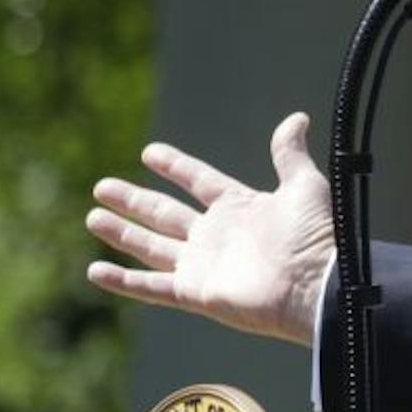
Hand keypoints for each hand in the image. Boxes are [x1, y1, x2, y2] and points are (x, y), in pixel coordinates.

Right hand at [85, 112, 334, 346]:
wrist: (318, 285)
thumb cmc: (317, 237)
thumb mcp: (304, 186)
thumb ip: (290, 154)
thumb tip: (297, 118)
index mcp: (239, 207)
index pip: (198, 180)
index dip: (175, 166)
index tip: (149, 153)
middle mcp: (216, 236)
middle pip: (165, 213)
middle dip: (133, 200)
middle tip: (101, 186)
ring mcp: (204, 265)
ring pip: (151, 247)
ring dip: (122, 233)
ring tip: (93, 216)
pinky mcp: (196, 293)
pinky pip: (152, 287)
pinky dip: (123, 281)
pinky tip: (96, 270)